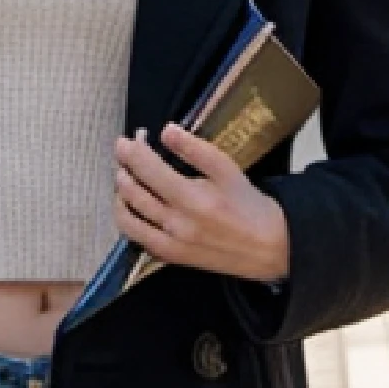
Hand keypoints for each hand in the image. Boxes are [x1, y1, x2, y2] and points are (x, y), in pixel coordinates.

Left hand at [113, 124, 289, 283]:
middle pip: (133, 191)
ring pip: (127, 217)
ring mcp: (169, 243)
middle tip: (125, 155)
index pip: (147, 169)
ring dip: (120, 194)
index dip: (132, 152)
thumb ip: (195, 149)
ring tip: (124, 179)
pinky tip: (131, 207)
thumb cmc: (249, 205)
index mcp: (190, 197)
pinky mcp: (170, 257)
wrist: (268, 247)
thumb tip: (166, 131)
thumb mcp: (227, 170)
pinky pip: (137, 238)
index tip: (125, 141)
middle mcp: (175, 222)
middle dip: (123, 168)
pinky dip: (128, 220)